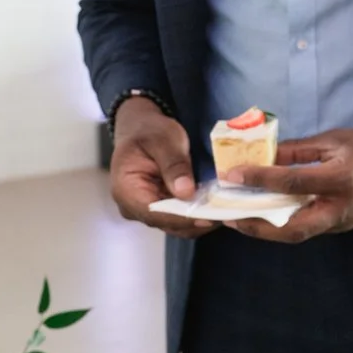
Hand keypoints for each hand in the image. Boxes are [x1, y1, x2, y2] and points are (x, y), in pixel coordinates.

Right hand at [108, 96, 216, 239]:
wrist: (141, 127)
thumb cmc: (149, 131)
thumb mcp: (163, 140)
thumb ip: (174, 165)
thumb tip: (186, 192)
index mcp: (126, 190)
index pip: (155, 213)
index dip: (184, 218)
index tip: (210, 216)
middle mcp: (132, 207)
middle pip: (167, 223)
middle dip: (196, 220)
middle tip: (226, 212)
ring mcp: (146, 211)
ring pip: (176, 225)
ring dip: (200, 219)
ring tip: (226, 210)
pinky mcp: (160, 209)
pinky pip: (180, 218)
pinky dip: (197, 215)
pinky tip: (216, 206)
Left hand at [224, 128, 352, 242]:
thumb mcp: (336, 140)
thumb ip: (299, 149)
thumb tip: (264, 154)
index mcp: (339, 180)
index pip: (291, 182)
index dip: (259, 179)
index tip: (232, 175)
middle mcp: (338, 209)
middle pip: (290, 230)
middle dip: (256, 227)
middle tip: (228, 218)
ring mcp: (339, 223)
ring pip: (296, 234)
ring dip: (265, 230)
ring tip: (238, 219)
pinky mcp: (339, 227)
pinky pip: (305, 229)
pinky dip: (280, 225)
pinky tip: (263, 215)